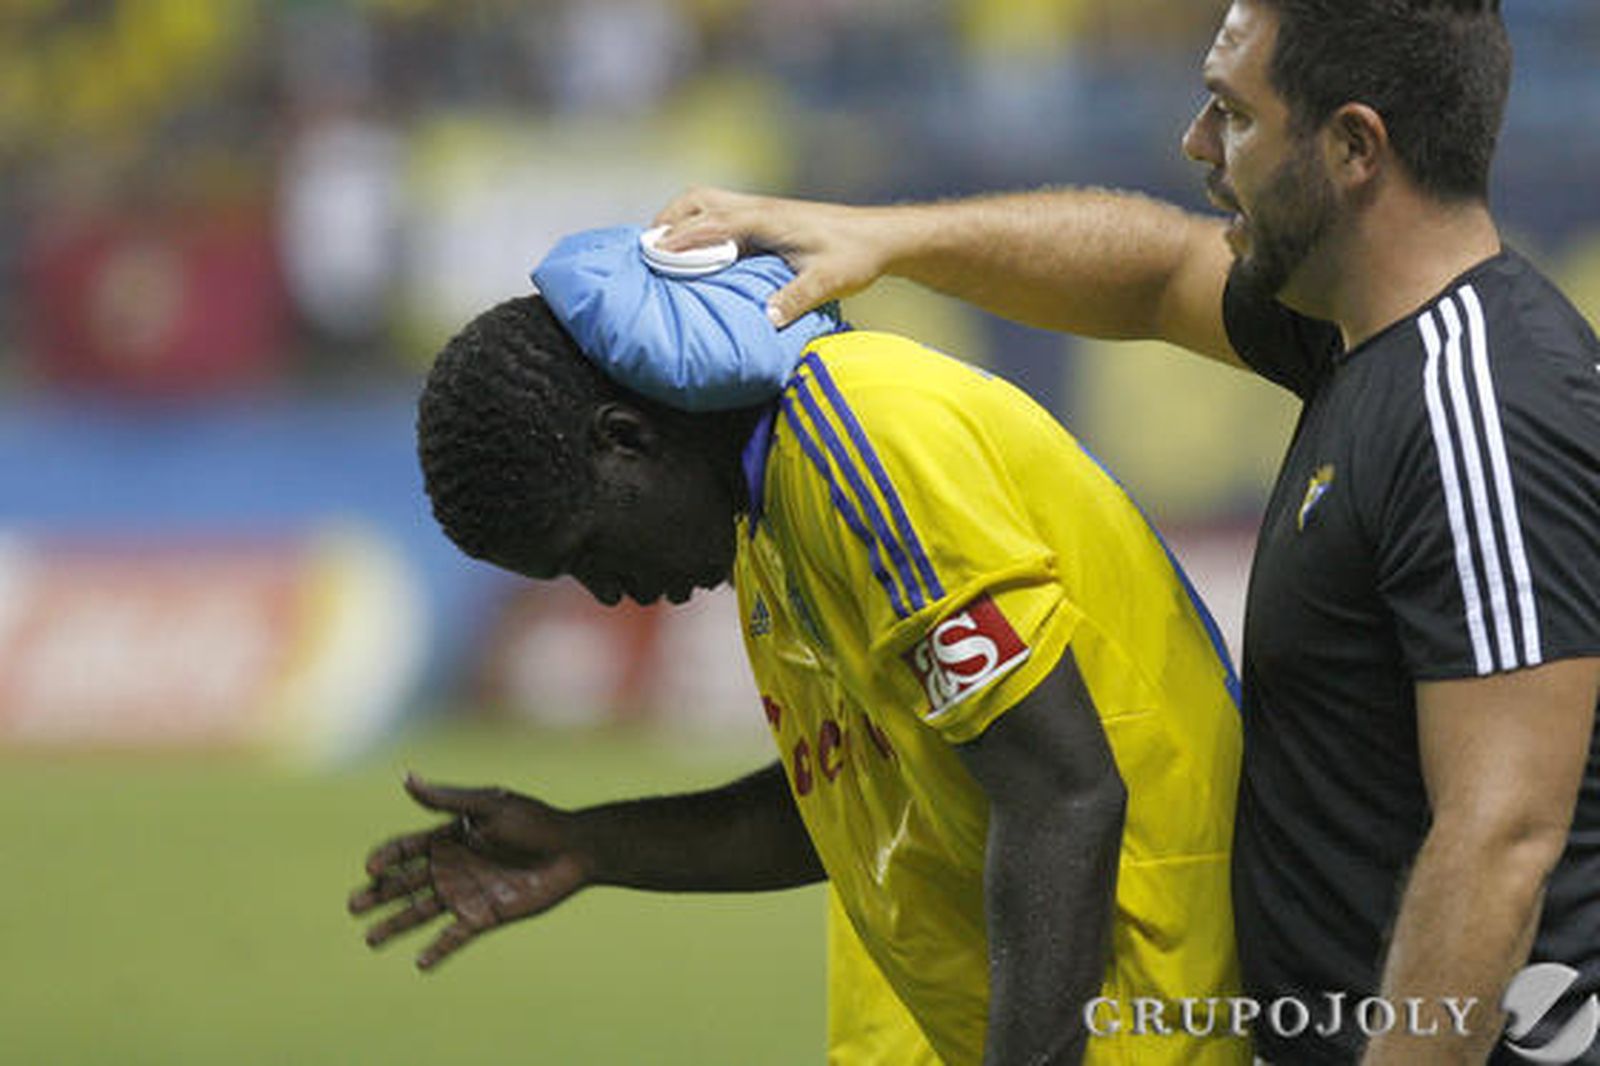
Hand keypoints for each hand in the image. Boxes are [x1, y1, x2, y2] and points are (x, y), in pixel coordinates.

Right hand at [348, 775, 592, 970]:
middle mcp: (452, 865)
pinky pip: (454, 937)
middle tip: (353, 906)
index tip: (371, 867)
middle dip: (378, 894)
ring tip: (370, 939)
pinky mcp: (485, 916)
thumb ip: (447, 799)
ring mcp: (466, 892)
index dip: (386, 858)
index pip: (406, 848)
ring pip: (421, 912)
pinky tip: (420, 963)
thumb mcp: (490, 805)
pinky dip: (437, 950)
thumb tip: (405, 778)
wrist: (574, 850)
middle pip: (405, 883)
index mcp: (450, 836)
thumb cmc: (534, 821)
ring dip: (395, 925)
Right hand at [653, 186, 893, 326]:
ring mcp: (760, 209)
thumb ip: (796, 299)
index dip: (681, 239)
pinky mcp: (763, 217)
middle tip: (646, 249)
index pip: (713, 224)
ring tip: (660, 245)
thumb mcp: (828, 281)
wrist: (878, 237)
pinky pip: (718, 211)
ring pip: (705, 200)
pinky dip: (696, 222)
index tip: (652, 253)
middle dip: (668, 220)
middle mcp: (758, 208)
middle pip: (698, 200)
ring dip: (680, 217)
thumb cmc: (854, 256)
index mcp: (766, 220)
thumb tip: (765, 320)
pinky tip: (692, 247)